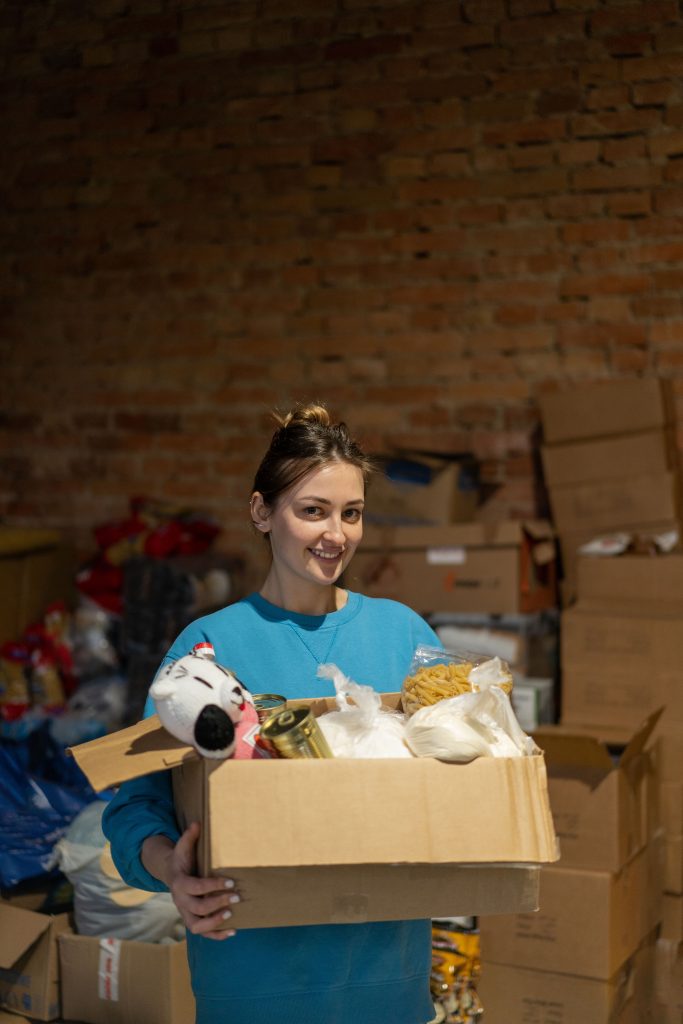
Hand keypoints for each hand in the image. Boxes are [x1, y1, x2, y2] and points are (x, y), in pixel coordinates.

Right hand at [160, 823, 240, 940]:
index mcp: (179, 883)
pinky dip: (216, 935)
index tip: (231, 881)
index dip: (214, 885)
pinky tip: (233, 931)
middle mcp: (180, 901)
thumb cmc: (181, 859)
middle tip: (237, 896)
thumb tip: (197, 823)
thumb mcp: (182, 847)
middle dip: (218, 903)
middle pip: (198, 908)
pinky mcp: (191, 920)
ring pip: (197, 926)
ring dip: (215, 923)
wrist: (171, 874)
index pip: (197, 887)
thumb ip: (189, 836)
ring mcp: (185, 913)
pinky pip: (202, 933)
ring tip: (231, 915)